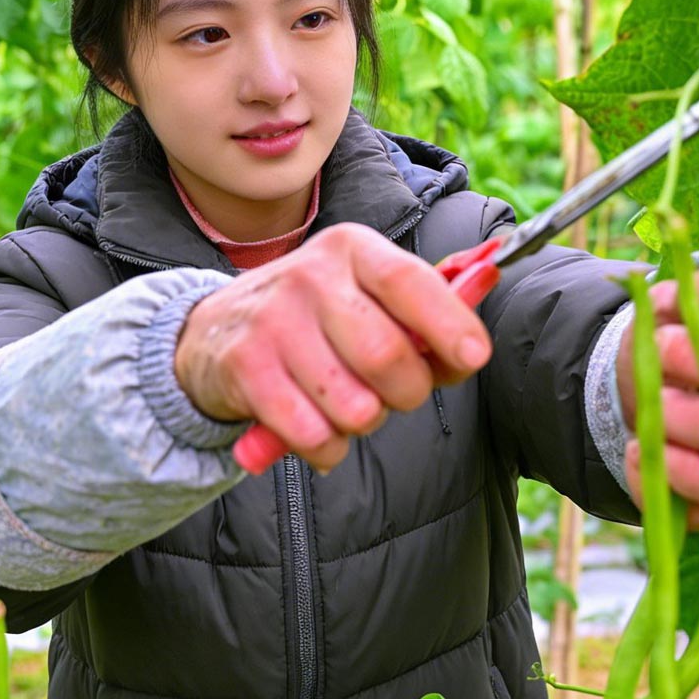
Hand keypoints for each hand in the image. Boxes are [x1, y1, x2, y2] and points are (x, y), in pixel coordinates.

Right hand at [174, 224, 493, 472]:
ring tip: (347, 406)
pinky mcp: (244, 368)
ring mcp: (273, 321)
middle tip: (395, 394)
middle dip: (407, 393)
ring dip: (364, 423)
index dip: (450, 322)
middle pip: (387, 356)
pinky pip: (313, 435)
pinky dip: (327, 449)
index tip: (474, 356)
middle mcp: (310, 276)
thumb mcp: (367, 294)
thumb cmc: (319, 319)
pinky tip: (316, 430)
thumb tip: (484, 300)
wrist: (214, 332)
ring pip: (354, 406)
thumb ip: (428, 308)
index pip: (409, 281)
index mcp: (353, 249)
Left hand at [616, 269, 698, 528]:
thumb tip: (671, 299)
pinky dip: (673, 473)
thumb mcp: (672, 318)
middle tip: (660, 349)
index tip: (696, 291)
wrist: (664, 411)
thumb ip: (675, 304)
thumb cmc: (679, 355)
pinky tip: (641, 451)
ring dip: (685, 420)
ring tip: (653, 407)